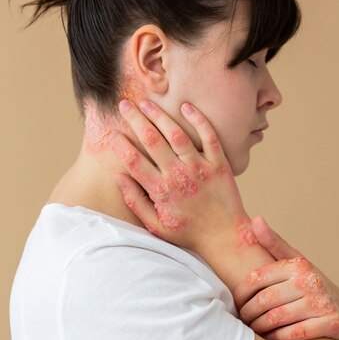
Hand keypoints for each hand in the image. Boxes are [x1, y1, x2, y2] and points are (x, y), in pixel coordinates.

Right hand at [109, 99, 251, 251]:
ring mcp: (200, 168)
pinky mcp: (220, 164)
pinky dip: (198, 119)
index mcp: (161, 192)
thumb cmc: (188, 232)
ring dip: (159, 115)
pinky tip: (185, 106)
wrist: (225, 237)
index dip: (120, 144)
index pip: (134, 161)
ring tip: (147, 102)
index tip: (112, 132)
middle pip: (151, 140)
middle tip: (124, 105)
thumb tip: (118, 177)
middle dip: (135, 119)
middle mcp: (179, 176)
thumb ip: (135, 201)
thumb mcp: (156, 224)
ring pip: (177, 134)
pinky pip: (209, 136)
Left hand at [233, 215, 338, 339]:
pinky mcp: (331, 323)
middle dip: (248, 313)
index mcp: (298, 264)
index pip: (257, 279)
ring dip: (259, 327)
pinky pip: (293, 333)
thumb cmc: (310, 285)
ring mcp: (322, 302)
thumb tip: (256, 219)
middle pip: (264, 300)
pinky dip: (277, 337)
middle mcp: (310, 280)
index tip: (236, 303)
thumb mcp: (295, 263)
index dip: (241, 293)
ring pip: (276, 318)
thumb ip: (273, 243)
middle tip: (242, 320)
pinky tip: (270, 338)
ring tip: (253, 329)